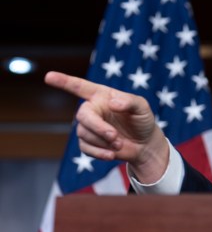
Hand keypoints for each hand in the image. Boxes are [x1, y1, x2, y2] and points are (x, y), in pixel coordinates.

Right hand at [45, 71, 168, 182]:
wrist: (144, 145)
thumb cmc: (142, 121)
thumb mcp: (142, 108)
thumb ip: (130, 102)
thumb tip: (112, 103)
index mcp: (102, 96)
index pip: (80, 87)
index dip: (64, 81)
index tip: (48, 76)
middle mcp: (93, 109)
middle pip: (83, 116)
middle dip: (98, 128)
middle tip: (115, 137)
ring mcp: (89, 127)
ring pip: (84, 133)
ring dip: (103, 141)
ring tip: (119, 144)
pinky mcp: (88, 143)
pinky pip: (85, 148)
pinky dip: (99, 152)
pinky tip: (112, 154)